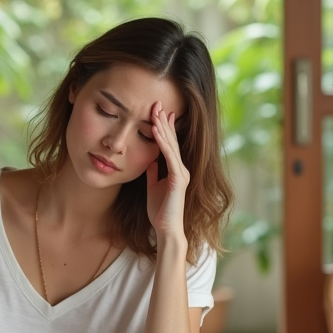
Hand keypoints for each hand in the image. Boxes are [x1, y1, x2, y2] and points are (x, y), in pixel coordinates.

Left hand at [145, 101, 189, 239]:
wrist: (166, 229)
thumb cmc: (160, 211)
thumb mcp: (153, 186)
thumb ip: (153, 173)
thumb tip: (150, 161)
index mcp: (176, 170)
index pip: (169, 145)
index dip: (164, 128)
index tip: (158, 112)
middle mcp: (181, 169)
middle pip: (172, 141)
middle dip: (164, 121)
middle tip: (157, 104)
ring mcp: (182, 173)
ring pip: (171, 146)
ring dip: (163, 127)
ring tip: (156, 112)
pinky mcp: (178, 179)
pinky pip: (169, 157)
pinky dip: (162, 142)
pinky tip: (156, 130)